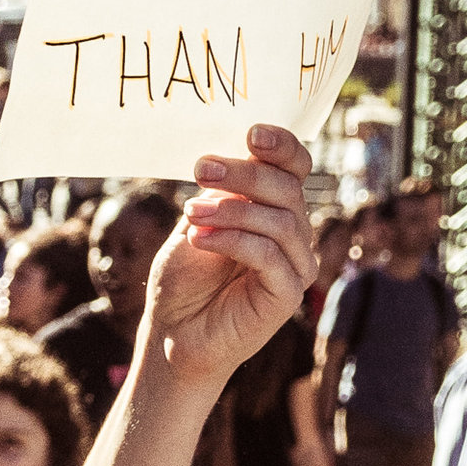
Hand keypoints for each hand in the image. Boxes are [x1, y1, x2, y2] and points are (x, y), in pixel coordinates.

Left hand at [143, 128, 317, 394]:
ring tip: (191, 213)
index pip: (295, 168)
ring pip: (282, 221)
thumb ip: (220, 192)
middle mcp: (292, 234)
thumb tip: (234, 156)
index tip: (252, 133)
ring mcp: (294, 265)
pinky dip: (234, 240)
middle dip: (245, 173)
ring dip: (232, 210)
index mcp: (273, 208)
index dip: (282, 146)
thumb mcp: (196, 221)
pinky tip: (199, 240)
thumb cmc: (183, 278)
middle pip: (289, 189)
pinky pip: (271, 256)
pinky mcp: (287, 295)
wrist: (172, 332)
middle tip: (201, 169)